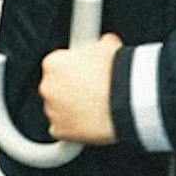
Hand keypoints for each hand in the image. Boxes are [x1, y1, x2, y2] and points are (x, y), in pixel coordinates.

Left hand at [39, 30, 121, 145]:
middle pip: (56, 87)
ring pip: (58, 109)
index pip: (57, 64)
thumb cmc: (118, 74)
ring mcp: (52, 110)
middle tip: (93, 91)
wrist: (128, 102)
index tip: (86, 73)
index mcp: (54, 63)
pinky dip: (73, 127)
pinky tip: (89, 122)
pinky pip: (62, 129)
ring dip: (72, 108)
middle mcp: (47, 86)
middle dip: (71, 89)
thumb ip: (98, 45)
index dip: (74, 68)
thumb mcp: (110, 46)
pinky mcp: (59, 130)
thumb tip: (104, 45)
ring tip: (95, 107)